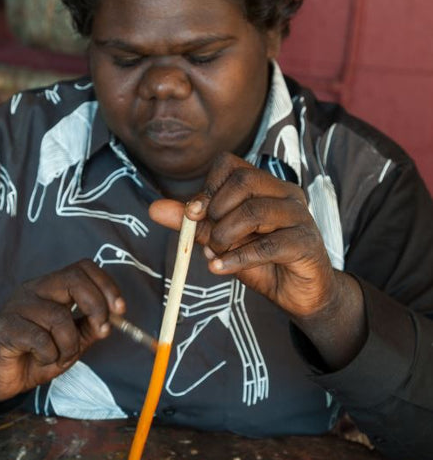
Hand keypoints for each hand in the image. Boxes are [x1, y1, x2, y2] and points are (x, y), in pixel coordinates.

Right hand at [0, 260, 124, 402]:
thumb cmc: (39, 354)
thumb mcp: (74, 341)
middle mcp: (35, 289)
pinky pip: (40, 339)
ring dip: (70, 345)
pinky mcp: (6, 326)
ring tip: (61, 356)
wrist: (5, 377)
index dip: (107, 285)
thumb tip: (112, 319)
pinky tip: (42, 358)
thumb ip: (92, 327)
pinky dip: (50, 355)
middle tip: (100, 331)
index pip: (84, 268)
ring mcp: (18, 305)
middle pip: (74, 279)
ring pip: (60, 317)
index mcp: (53, 287)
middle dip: (96, 306)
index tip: (120, 310)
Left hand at [150, 152, 366, 368]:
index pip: (230, 165)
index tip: (193, 214)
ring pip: (255, 211)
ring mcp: (299, 217)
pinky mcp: (305, 243)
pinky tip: (219, 268)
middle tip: (209, 238)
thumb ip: (194, 225)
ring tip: (216, 254)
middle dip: (216, 210)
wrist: (299, 294)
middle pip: (243, 181)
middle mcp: (285, 193)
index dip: (206, 187)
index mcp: (265, 185)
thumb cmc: (263, 263)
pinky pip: (267, 246)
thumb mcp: (222, 242)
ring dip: (224, 235)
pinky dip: (237, 259)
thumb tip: (154, 209)